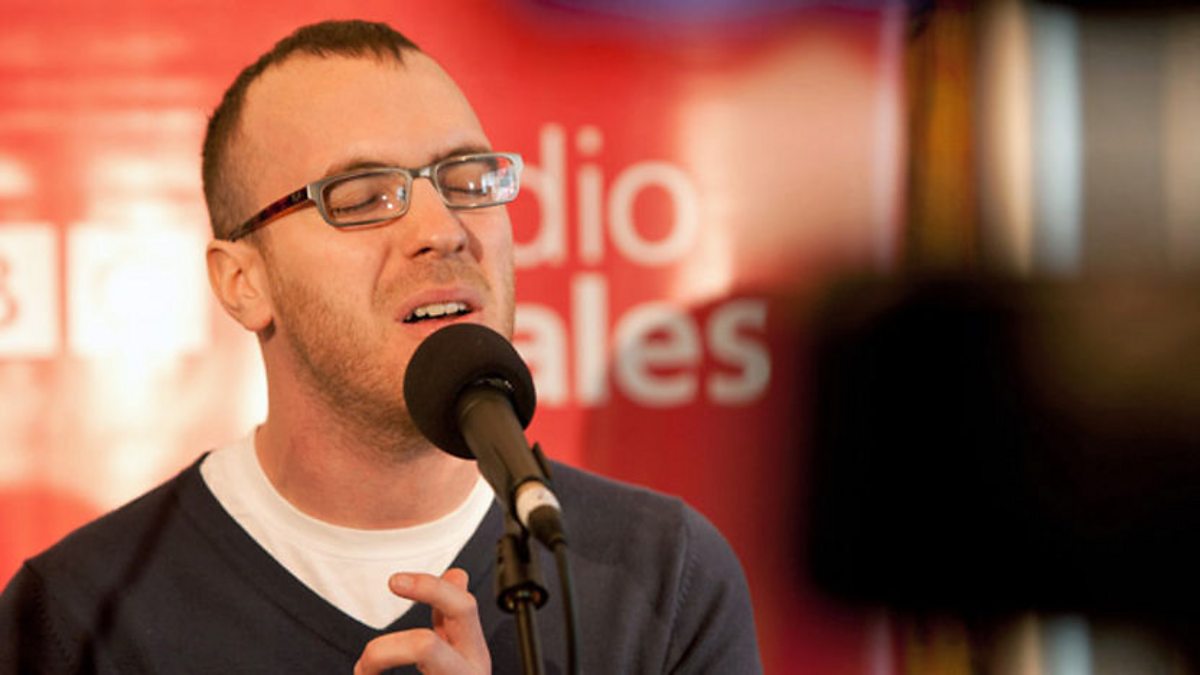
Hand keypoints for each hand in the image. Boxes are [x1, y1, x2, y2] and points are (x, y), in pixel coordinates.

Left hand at [354, 568, 490, 673]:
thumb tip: (456, 575)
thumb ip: (452, 618)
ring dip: (374, 665)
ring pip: (413, 660)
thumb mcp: (458, 649)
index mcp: (473, 652)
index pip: (461, 606)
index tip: (393, 581)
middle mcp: (468, 673)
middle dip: (385, 648)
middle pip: (425, 646)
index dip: (429, 587)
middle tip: (365, 660)